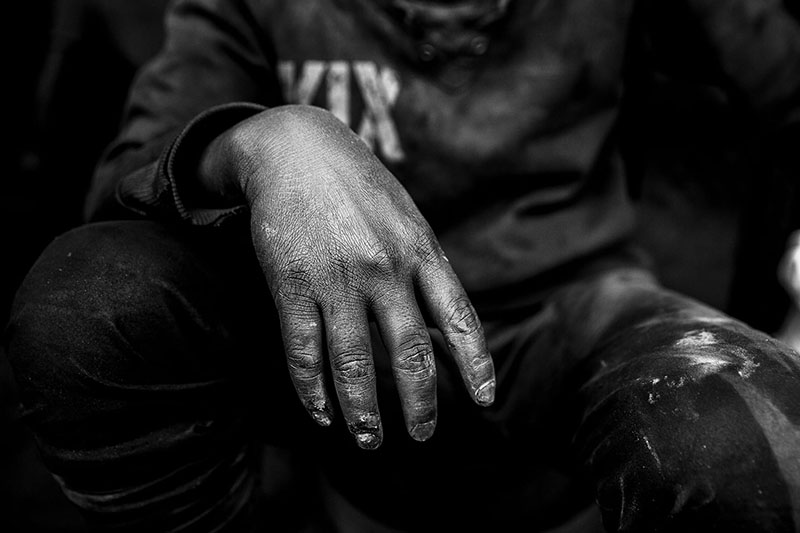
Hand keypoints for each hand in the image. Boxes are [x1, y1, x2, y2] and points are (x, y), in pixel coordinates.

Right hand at [221, 105, 494, 448]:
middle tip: (423, 435)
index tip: (484, 399)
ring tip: (370, 440)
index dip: (475, 364)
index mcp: (421, 251)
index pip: (459, 319)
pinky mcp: (291, 285)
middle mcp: (384, 269)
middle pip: (410, 356)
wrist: (295, 146)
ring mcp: (337, 279)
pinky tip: (321, 413)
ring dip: (364, 412)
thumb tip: (443, 328)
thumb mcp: (407, 215)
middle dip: (420, 405)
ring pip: (354, 365)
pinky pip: (304, 351)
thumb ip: (425, 267)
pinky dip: (312, 390)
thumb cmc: (358, 185)